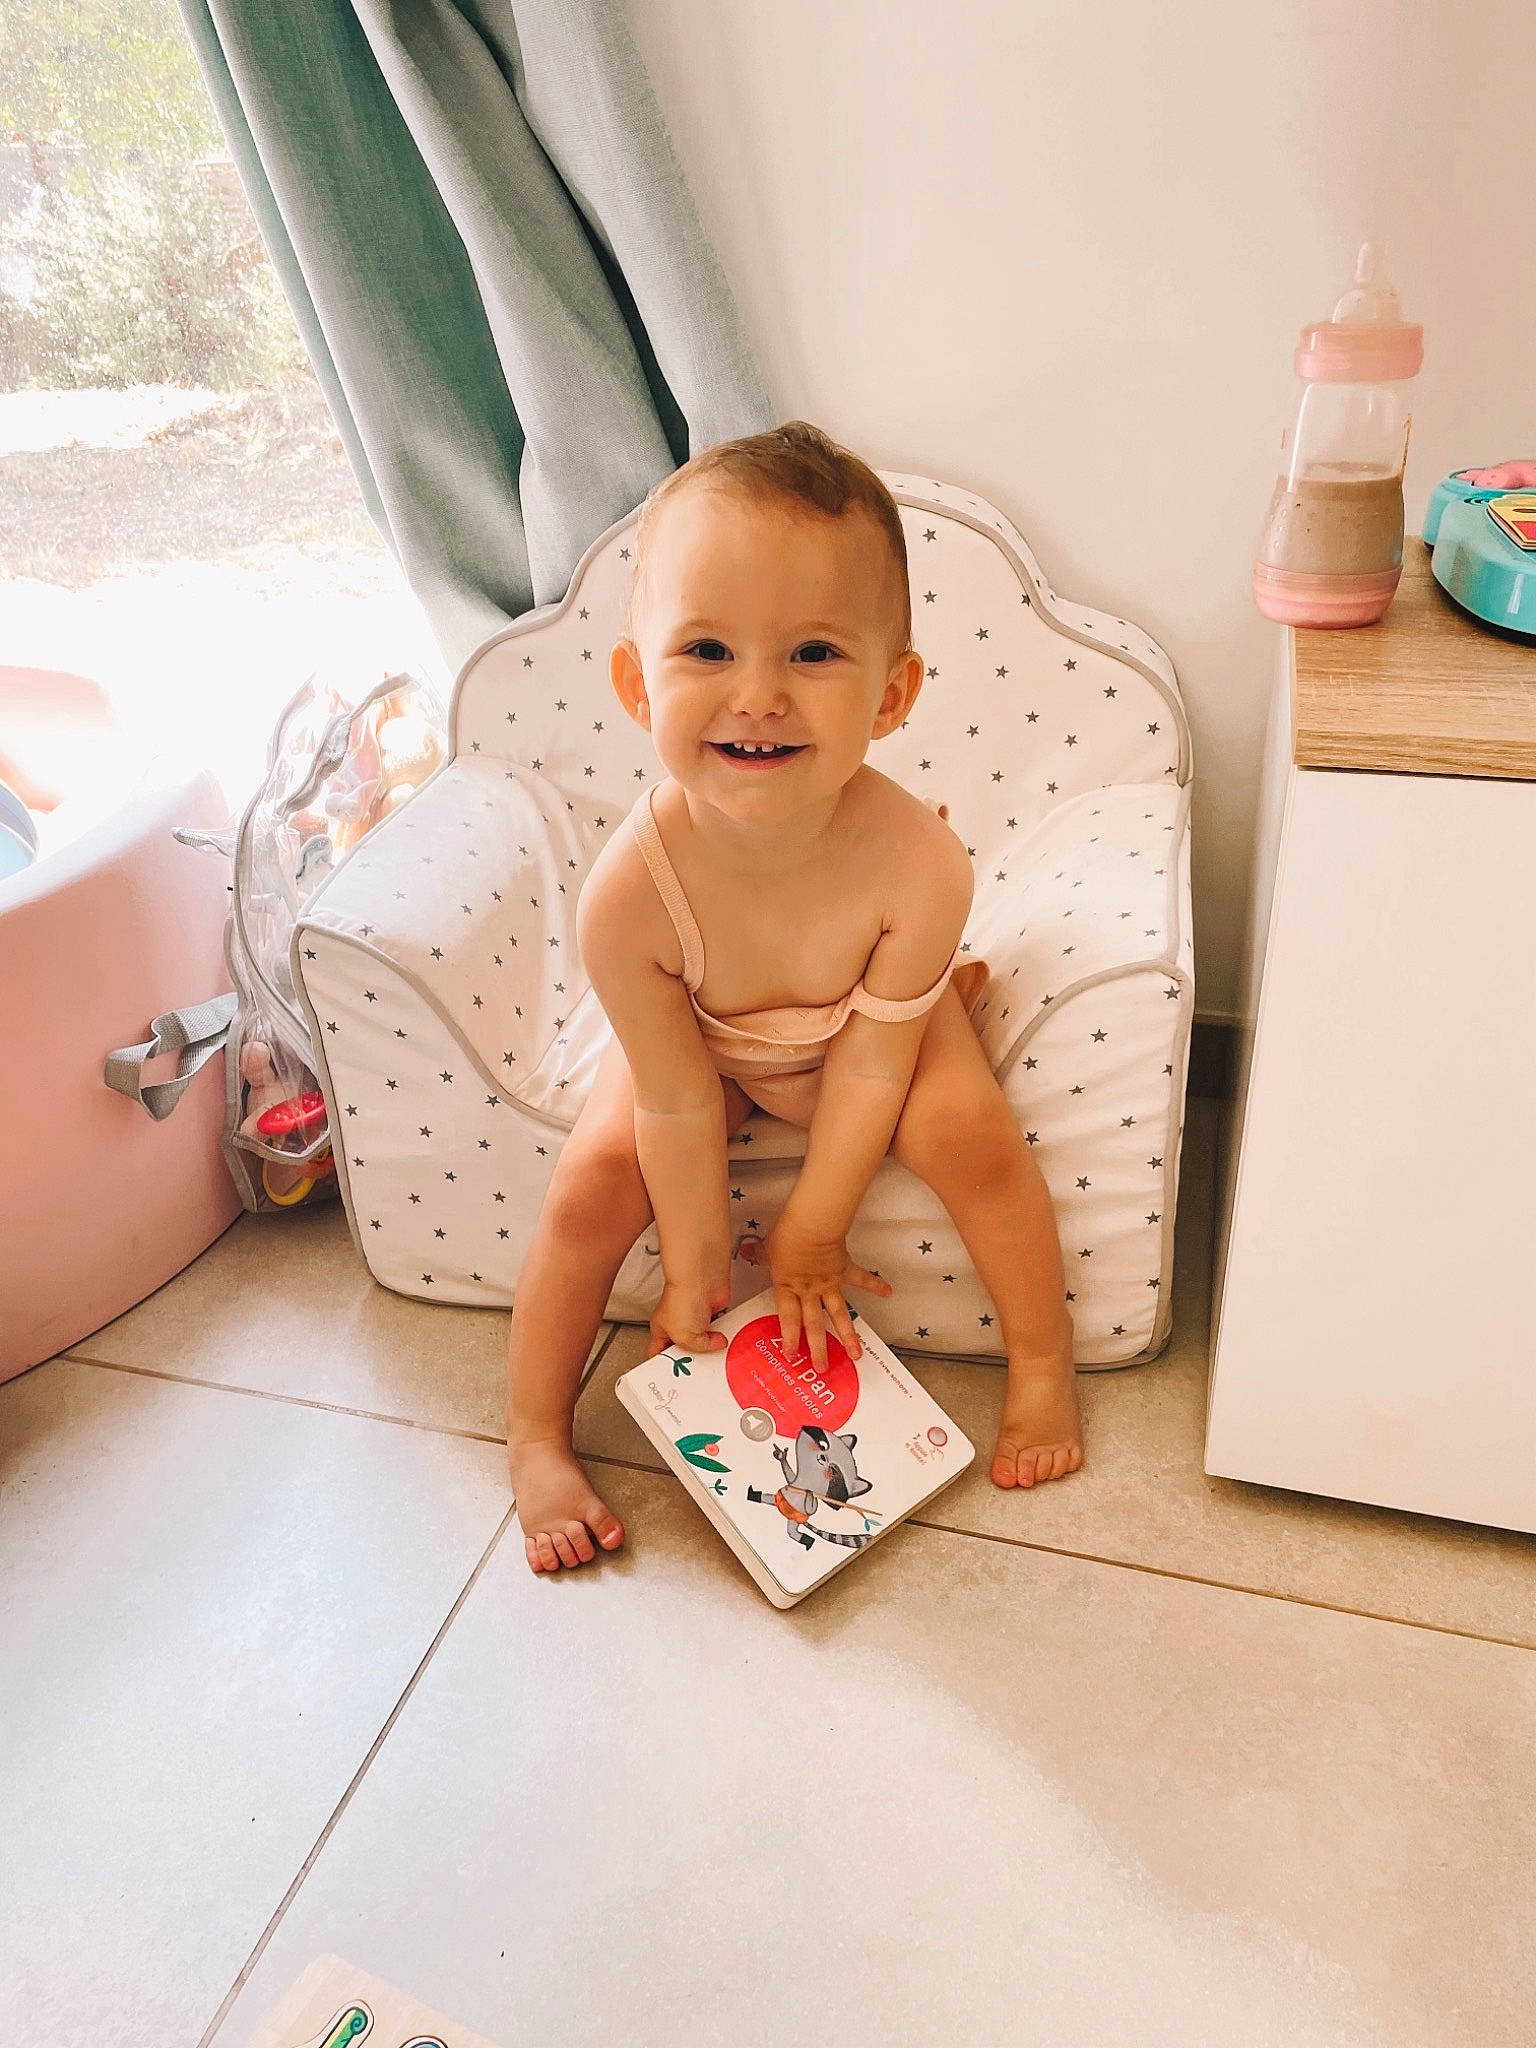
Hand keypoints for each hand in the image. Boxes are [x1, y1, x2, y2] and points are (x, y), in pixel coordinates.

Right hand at [645, 1271, 731, 1360]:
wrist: (702, 1278)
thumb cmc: (683, 1298)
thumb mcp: (683, 1337)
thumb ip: (696, 1348)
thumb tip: (714, 1345)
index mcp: (662, 1330)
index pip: (659, 1353)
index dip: (665, 1367)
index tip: (673, 1378)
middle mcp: (678, 1324)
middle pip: (685, 1349)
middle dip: (694, 1358)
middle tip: (700, 1368)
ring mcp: (696, 1317)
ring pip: (705, 1340)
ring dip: (712, 1345)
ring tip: (715, 1352)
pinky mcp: (713, 1311)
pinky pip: (720, 1328)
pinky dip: (724, 1333)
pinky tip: (725, 1337)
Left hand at [740, 1216, 892, 1372]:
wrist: (811, 1225)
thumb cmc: (787, 1235)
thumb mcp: (766, 1246)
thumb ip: (758, 1254)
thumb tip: (746, 1252)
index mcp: (788, 1287)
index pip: (788, 1319)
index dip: (789, 1338)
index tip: (792, 1355)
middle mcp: (810, 1291)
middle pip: (814, 1325)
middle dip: (818, 1349)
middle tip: (822, 1368)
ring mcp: (829, 1283)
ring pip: (839, 1314)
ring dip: (848, 1335)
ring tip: (856, 1354)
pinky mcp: (844, 1269)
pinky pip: (861, 1279)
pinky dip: (875, 1285)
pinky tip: (887, 1292)